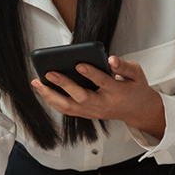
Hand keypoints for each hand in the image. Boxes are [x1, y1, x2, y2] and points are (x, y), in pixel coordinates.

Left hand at [32, 56, 165, 138]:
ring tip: (37, 82)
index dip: (91, 74)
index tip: (79, 64)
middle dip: (63, 85)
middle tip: (50, 73)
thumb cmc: (135, 89)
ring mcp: (92, 112)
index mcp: (116, 92)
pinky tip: (42, 89)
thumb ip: (124, 66)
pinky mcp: (86, 114)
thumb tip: (111, 60)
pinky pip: (66, 109)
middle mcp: (102, 104)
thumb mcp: (137, 74)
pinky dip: (52, 100)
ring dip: (50, 95)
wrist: (137, 110)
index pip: (102, 82)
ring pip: (68, 107)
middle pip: (80, 98)